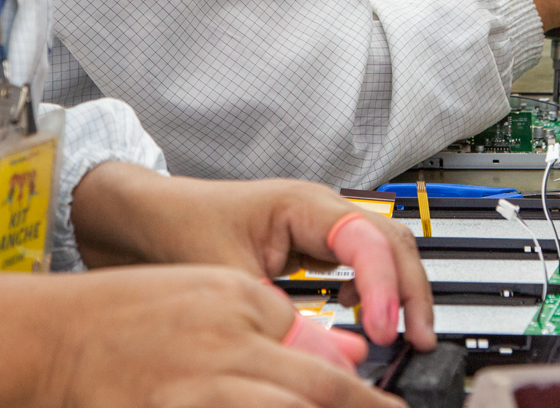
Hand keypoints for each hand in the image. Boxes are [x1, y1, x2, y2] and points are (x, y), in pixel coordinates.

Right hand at [0, 265, 402, 407]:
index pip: (320, 356)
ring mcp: (197, 391)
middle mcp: (225, 346)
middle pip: (319, 392)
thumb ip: (276, 321)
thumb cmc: (127, 316)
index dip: (363, 396)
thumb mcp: (210, 293)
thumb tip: (342, 354)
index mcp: (240, 303)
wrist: (48, 338)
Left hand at [68, 164, 435, 350]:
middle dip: (410, 290)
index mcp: (303, 204)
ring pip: (383, 251)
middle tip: (418, 339)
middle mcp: (319, 210)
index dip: (383, 285)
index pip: (368, 238)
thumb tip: (317, 354)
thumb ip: (274, 314)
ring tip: (404, 337)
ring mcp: (318, 227)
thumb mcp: (224, 276)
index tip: (380, 330)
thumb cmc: (176, 226)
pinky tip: (366, 321)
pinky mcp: (311, 248)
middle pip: (392, 240)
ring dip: (399, 291)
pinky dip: (375, 293)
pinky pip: (362, 264)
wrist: (142, 217)